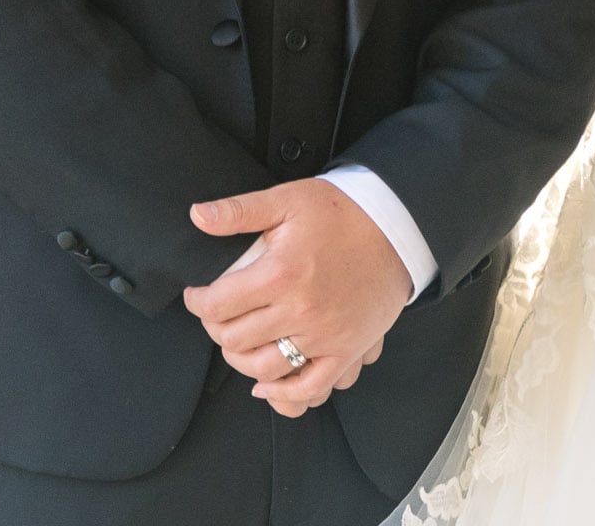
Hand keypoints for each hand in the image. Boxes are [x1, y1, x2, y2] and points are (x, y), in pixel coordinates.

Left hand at [182, 180, 412, 417]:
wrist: (397, 227)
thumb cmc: (341, 212)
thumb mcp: (287, 200)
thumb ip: (239, 211)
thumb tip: (197, 216)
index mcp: (281, 273)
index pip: (218, 305)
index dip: (198, 302)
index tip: (198, 296)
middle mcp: (301, 310)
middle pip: (236, 339)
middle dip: (216, 329)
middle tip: (217, 316)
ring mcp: (325, 335)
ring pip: (265, 368)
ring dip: (241, 361)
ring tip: (237, 343)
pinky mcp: (347, 350)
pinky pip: (311, 388)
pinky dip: (284, 395)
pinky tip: (266, 385)